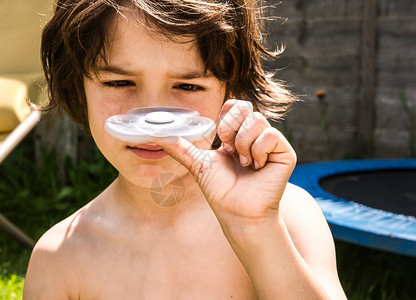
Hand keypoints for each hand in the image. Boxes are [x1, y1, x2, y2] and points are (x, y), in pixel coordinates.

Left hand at [154, 99, 296, 226]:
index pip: (235, 105)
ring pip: (257, 120)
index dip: (226, 115)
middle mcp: (255, 135)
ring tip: (244, 163)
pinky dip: (258, 151)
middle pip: (245, 108)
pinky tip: (258, 167)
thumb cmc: (221, 191)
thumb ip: (180, 147)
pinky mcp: (285, 152)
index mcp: (237, 134)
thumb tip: (156, 134)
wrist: (237, 212)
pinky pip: (271, 135)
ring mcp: (271, 143)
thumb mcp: (198, 164)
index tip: (220, 137)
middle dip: (230, 130)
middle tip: (230, 152)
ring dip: (243, 144)